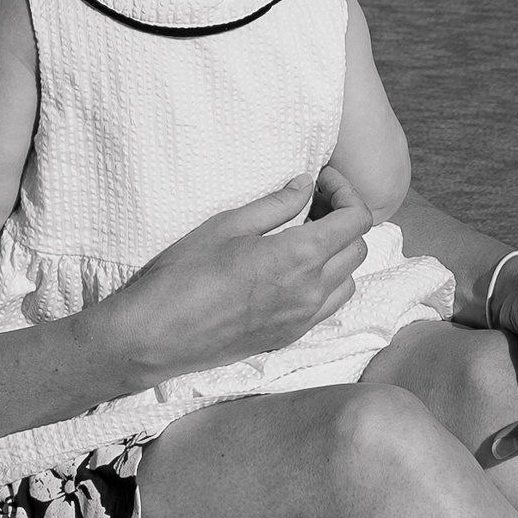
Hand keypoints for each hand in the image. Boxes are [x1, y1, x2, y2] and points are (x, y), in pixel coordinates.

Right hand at [103, 175, 374, 383]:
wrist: (158, 335)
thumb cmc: (184, 274)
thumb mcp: (227, 225)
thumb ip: (276, 204)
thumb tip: (305, 185)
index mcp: (300, 257)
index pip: (357, 220)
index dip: (346, 192)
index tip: (321, 181)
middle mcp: (312, 291)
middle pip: (359, 248)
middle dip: (343, 220)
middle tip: (311, 205)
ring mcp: (304, 318)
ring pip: (348, 280)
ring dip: (337, 255)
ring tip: (304, 238)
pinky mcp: (290, 336)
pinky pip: (328, 305)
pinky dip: (325, 283)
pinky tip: (293, 271)